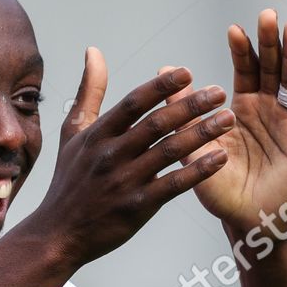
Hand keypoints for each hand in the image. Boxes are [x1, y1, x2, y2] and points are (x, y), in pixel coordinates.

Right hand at [34, 48, 235, 268]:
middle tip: (220, 92)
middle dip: (191, 106)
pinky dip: (198, 171)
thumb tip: (94, 52)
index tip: (188, 73)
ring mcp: (124, 182)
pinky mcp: (136, 207)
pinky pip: (173, 185)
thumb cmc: (68, 183)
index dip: (162, 86)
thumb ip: (89, 92)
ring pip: (169, 152)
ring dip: (202, 133)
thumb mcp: (72, 133)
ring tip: (228, 119)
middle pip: (156, 124)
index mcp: (97, 134)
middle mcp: (111, 155)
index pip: (134, 102)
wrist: (57, 235)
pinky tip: (221, 158)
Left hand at [158, 11, 286, 234]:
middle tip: (267, 15)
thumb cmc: (220, 190)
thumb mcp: (196, 149)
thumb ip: (184, 112)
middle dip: (270, 43)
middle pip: (272, 69)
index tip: (235, 29)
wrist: (244, 223)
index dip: (242, 50)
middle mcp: (268, 111)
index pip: (245, 71)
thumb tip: (165, 73)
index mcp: (242, 109)